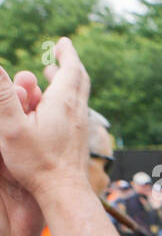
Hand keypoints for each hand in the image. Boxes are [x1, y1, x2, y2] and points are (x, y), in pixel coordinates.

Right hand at [0, 40, 94, 235]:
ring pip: (79, 96)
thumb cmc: (37, 163)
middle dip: (69, 64)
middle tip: (61, 53)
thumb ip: (3, 96)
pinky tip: (55, 107)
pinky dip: (67, 100)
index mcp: (64, 103)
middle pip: (79, 80)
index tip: (63, 42)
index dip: (67, 54)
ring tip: (54, 75)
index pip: (71, 70)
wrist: (65, 193)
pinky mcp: (80, 140)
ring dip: (67, 81)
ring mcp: (81, 127)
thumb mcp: (11, 126)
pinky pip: (76, 112)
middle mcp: (78, 113)